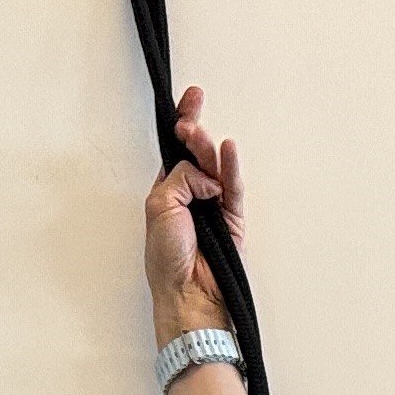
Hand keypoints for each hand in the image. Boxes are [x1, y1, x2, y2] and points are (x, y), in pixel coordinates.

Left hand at [143, 84, 244, 333]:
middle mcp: (192, 196)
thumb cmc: (167, 259)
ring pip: (216, 168)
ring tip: (201, 139)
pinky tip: (228, 150)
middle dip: (194, 134)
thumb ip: (180, 178)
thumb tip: (204, 173)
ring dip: (208, 150)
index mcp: (169, 191)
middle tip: (189, 126)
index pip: (178, 151)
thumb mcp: (159, 206)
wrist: (188, 294)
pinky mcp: (234, 220)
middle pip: (198, 154)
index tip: (190, 100)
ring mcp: (215, 207)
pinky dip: (232, 168)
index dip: (183, 125)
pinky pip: (234, 188)